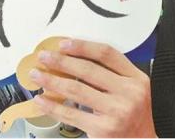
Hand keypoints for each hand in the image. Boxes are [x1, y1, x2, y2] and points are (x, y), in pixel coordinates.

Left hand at [29, 39, 156, 137]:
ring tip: (37, 75)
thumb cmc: (137, 117)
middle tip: (44, 56)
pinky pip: (71, 114)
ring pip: (76, 89)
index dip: (82, 46)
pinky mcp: (103, 130)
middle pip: (87, 69)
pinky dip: (52, 106)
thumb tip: (74, 61)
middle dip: (61, 61)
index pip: (106, 54)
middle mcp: (128, 93)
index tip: (64, 43)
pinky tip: (41, 100)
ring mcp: (115, 112)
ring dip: (51, 80)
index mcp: (136, 78)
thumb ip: (113, 75)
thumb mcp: (134, 90)